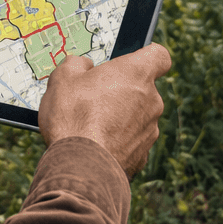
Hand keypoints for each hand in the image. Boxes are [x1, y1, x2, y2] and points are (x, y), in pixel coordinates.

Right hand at [38, 43, 171, 178]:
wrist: (81, 168)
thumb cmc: (73, 117)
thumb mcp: (63, 78)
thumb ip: (77, 64)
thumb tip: (82, 66)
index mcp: (136, 73)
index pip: (159, 56)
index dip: (146, 56)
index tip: (131, 60)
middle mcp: (151, 100)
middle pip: (142, 88)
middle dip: (121, 90)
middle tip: (93, 96)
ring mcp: (150, 130)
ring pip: (137, 116)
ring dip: (119, 117)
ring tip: (89, 124)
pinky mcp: (142, 155)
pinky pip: (131, 141)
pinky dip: (117, 141)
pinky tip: (94, 145)